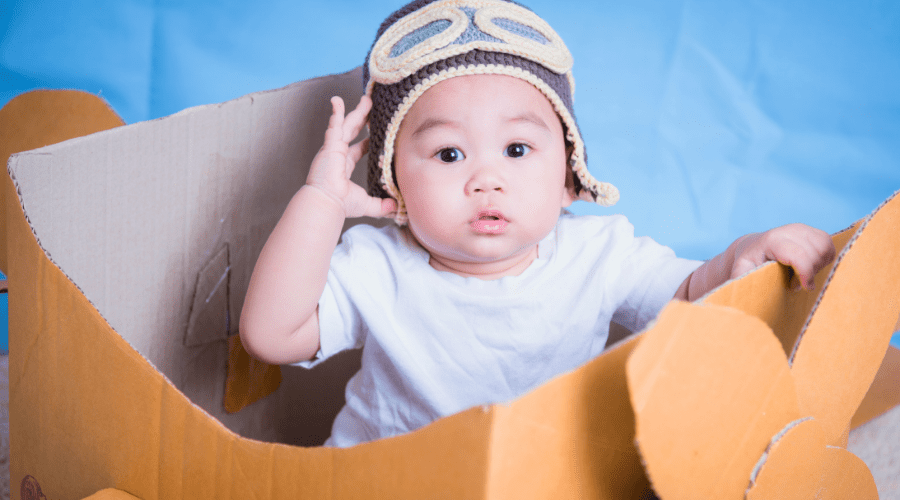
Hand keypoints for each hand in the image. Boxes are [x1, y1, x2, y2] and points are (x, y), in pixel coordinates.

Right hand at [305, 95, 396, 218]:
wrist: (327, 203)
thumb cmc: (341, 204)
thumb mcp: (367, 204)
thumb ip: (382, 205)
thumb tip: (397, 209)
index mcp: (344, 166)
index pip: (358, 149)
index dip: (367, 141)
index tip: (375, 133)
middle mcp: (338, 154)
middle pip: (353, 131)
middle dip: (362, 118)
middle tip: (371, 106)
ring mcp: (333, 148)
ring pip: (347, 124)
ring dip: (356, 111)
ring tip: (366, 98)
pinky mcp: (330, 145)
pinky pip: (334, 125)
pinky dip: (336, 112)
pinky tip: (336, 100)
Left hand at [730, 223, 835, 290]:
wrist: (753, 247)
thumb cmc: (748, 263)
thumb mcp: (741, 272)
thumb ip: (742, 280)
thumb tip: (743, 291)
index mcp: (772, 240)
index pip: (799, 255)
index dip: (806, 273)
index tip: (805, 287)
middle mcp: (790, 230)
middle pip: (815, 253)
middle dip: (811, 272)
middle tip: (795, 282)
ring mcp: (803, 228)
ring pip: (825, 247)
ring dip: (819, 265)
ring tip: (802, 274)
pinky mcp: (812, 230)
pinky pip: (829, 244)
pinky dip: (825, 258)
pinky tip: (810, 266)